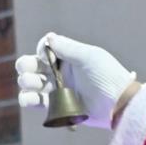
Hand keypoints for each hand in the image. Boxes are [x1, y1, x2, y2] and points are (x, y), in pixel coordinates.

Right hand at [15, 34, 135, 130]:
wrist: (119, 105)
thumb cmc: (108, 77)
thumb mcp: (90, 57)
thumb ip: (68, 47)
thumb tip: (48, 37)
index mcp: (68, 57)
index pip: (44, 48)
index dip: (41, 50)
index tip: (48, 56)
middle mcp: (60, 72)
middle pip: (31, 65)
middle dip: (26, 66)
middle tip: (32, 71)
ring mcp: (57, 90)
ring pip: (29, 83)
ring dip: (26, 82)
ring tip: (35, 85)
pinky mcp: (56, 107)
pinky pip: (34, 102)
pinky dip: (27, 99)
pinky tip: (30, 98)